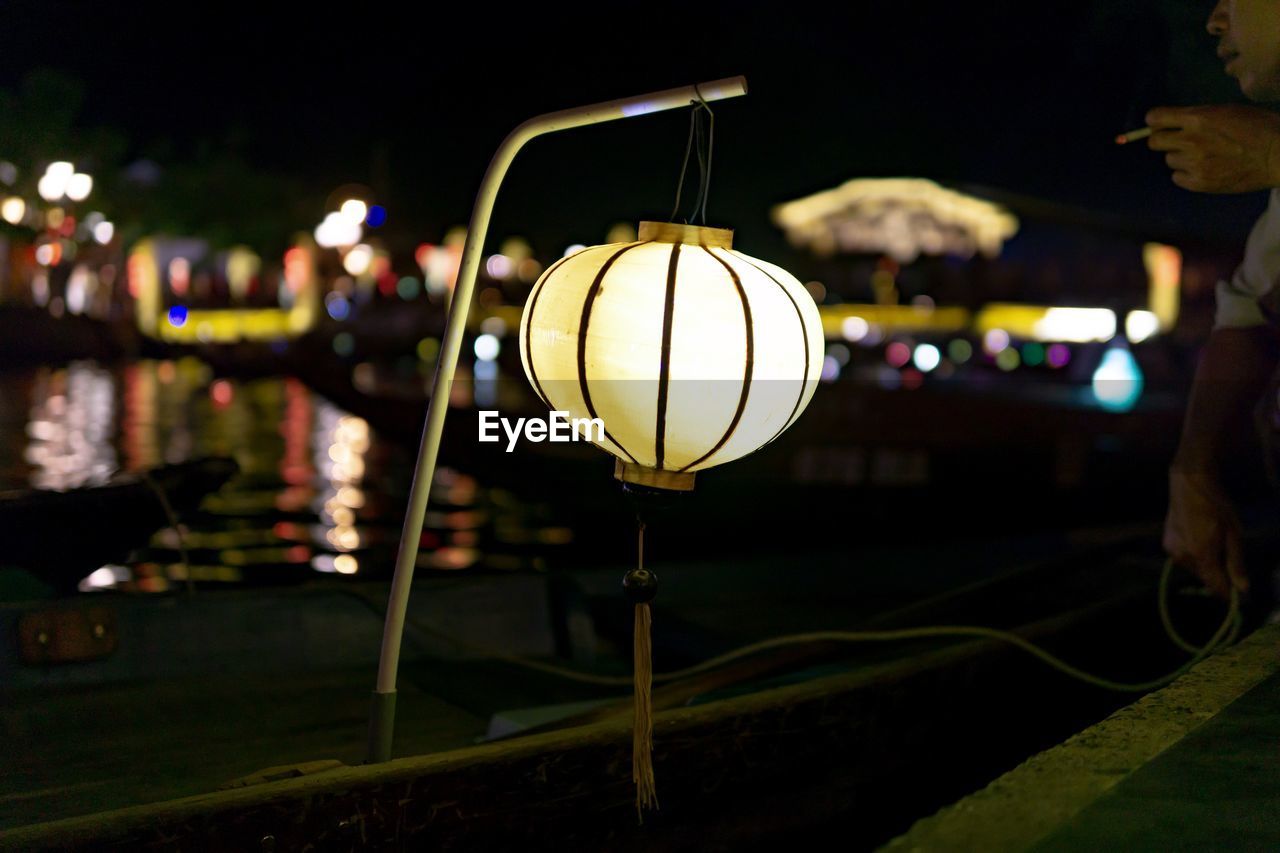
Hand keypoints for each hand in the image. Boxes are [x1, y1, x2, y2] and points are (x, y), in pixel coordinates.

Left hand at [1146, 104, 1279, 192]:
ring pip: (1169, 160)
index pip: (1155, 118)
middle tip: (1178, 140)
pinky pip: (1177, 177)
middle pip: (1154, 142)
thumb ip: (1200, 116)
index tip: (1160, 123)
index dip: (1156, 121)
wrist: (1279, 155)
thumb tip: (1178, 122)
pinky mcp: (1199, 183)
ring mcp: (1194, 163)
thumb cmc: (1259, 127)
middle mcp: (1191, 140)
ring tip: (1203, 155)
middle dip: (1163, 139)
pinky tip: (1204, 168)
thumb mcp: (1228, 111)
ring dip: (1180, 157)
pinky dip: (1186, 174)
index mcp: (1198, 118)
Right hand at [1163, 467, 1248, 598]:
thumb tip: (1244, 589)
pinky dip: (1196, 555)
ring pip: (1196, 569)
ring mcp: (1172, 551)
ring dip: (1207, 563)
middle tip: (1229, 553)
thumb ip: (1236, 563)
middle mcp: (1183, 558)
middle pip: (1206, 579)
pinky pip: (1186, 559)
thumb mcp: (1234, 534)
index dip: (1231, 595)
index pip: (1217, 588)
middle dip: (1219, 575)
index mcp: (1202, 556)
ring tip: (1214, 540)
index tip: (1242, 595)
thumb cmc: (1217, 506)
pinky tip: (1201, 536)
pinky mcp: (1167, 544)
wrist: (1190, 483)